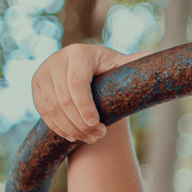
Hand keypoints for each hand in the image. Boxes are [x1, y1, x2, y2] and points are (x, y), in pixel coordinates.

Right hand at [31, 45, 150, 143]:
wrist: (87, 70)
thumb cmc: (109, 70)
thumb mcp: (121, 66)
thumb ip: (135, 63)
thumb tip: (155, 54)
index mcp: (79, 53)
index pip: (77, 83)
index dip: (85, 107)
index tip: (97, 125)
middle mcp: (57, 59)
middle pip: (64, 99)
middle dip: (81, 123)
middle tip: (98, 137)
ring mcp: (43, 71)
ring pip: (52, 108)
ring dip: (70, 128)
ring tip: (89, 138)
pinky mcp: (36, 85)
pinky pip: (43, 111)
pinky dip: (57, 127)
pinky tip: (73, 136)